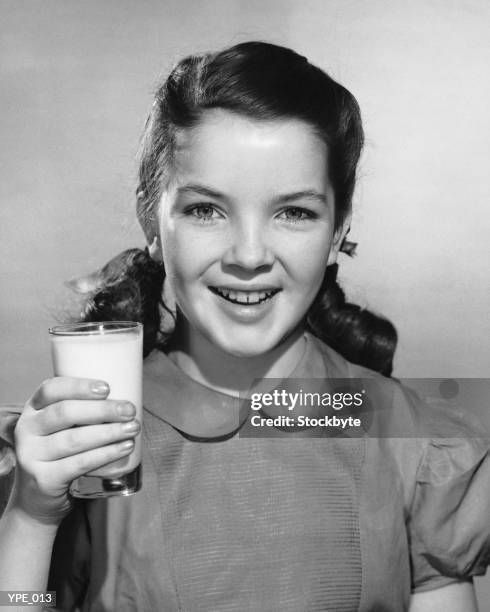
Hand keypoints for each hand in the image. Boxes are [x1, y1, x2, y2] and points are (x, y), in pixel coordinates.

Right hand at [10, 377, 139, 525]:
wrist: (37, 498)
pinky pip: (79, 463)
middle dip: (102, 410)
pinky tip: (124, 448)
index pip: (51, 389)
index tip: (107, 388)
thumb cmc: (58, 452)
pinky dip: (105, 454)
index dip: (79, 386)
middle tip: (130, 410)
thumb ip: (81, 412)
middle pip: (65, 413)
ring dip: (108, 432)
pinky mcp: (43, 479)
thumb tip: (124, 400)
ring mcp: (31, 455)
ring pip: (74, 439)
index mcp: (33, 409)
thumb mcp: (59, 427)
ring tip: (133, 429)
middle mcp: (27, 429)